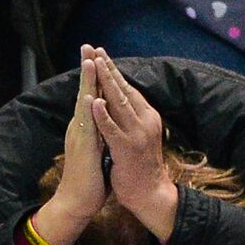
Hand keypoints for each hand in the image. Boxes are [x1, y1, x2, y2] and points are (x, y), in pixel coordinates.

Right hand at [32, 45, 107, 244]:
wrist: (76, 203)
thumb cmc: (90, 180)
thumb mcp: (98, 151)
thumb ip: (100, 135)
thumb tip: (107, 124)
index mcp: (87, 128)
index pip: (92, 97)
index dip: (95, 77)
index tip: (97, 57)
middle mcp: (81, 128)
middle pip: (85, 93)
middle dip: (88, 70)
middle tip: (87, 47)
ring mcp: (80, 137)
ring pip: (84, 104)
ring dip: (86, 82)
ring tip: (89, 60)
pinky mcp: (82, 149)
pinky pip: (86, 126)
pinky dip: (87, 110)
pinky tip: (88, 96)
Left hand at [91, 47, 177, 241]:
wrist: (151, 195)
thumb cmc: (140, 167)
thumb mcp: (138, 136)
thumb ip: (131, 119)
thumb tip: (120, 102)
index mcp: (146, 117)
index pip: (127, 89)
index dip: (113, 71)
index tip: (100, 54)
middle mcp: (144, 121)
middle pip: (123, 89)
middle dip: (108, 68)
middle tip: (95, 49)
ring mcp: (136, 135)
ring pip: (119, 103)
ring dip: (106, 82)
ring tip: (95, 64)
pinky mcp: (126, 149)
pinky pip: (112, 129)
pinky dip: (103, 114)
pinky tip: (94, 101)